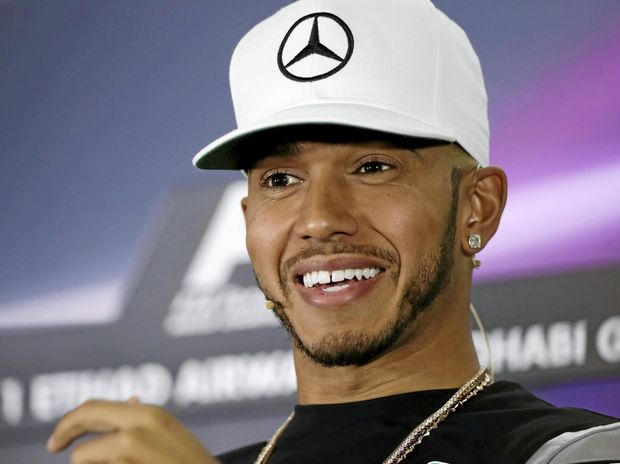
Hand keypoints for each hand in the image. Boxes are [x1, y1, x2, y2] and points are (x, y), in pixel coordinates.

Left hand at [47, 398, 220, 462]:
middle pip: (83, 420)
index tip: (58, 438)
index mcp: (149, 414)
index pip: (94, 406)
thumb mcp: (171, 437)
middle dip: (64, 433)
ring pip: (83, 458)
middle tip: (53, 447)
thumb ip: (145, 421)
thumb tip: (130, 400)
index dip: (71, 420)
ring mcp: (130, 450)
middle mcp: (137, 427)